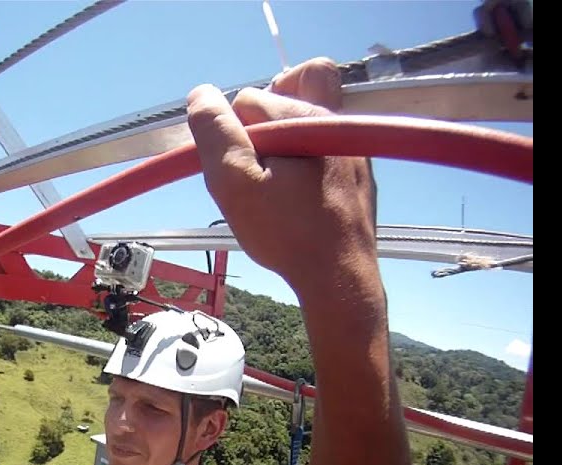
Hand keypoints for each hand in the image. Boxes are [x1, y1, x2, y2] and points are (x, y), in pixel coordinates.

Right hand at [185, 58, 378, 301]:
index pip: (249, 98)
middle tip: (256, 163)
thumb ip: (215, 132)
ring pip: (307, 116)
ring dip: (284, 138)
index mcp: (303, 118)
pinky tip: (297, 196)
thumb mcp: (235, 182)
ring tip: (275, 182)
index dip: (231, 130)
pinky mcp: (358, 170)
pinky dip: (305, 159)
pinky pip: (325, 144)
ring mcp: (352, 145)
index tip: (235, 166)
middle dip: (262, 120)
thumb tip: (202, 95)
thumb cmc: (286, 232)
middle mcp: (335, 120)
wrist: (340, 276)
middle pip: (287, 91)